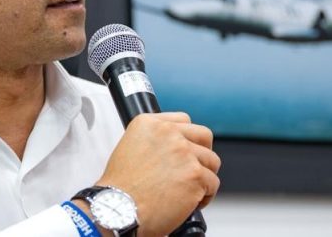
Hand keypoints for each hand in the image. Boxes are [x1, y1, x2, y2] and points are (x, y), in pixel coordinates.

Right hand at [96, 112, 220, 236]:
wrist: (119, 210)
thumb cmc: (120, 189)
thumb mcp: (130, 148)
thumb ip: (155, 141)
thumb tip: (173, 147)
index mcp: (150, 124)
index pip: (184, 120)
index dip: (187, 138)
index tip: (187, 148)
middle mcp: (168, 134)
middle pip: (203, 136)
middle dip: (202, 153)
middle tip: (194, 168)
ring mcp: (184, 153)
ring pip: (211, 161)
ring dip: (203, 177)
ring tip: (188, 190)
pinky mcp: (195, 175)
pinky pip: (212, 183)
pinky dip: (205, 196)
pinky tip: (190, 202)